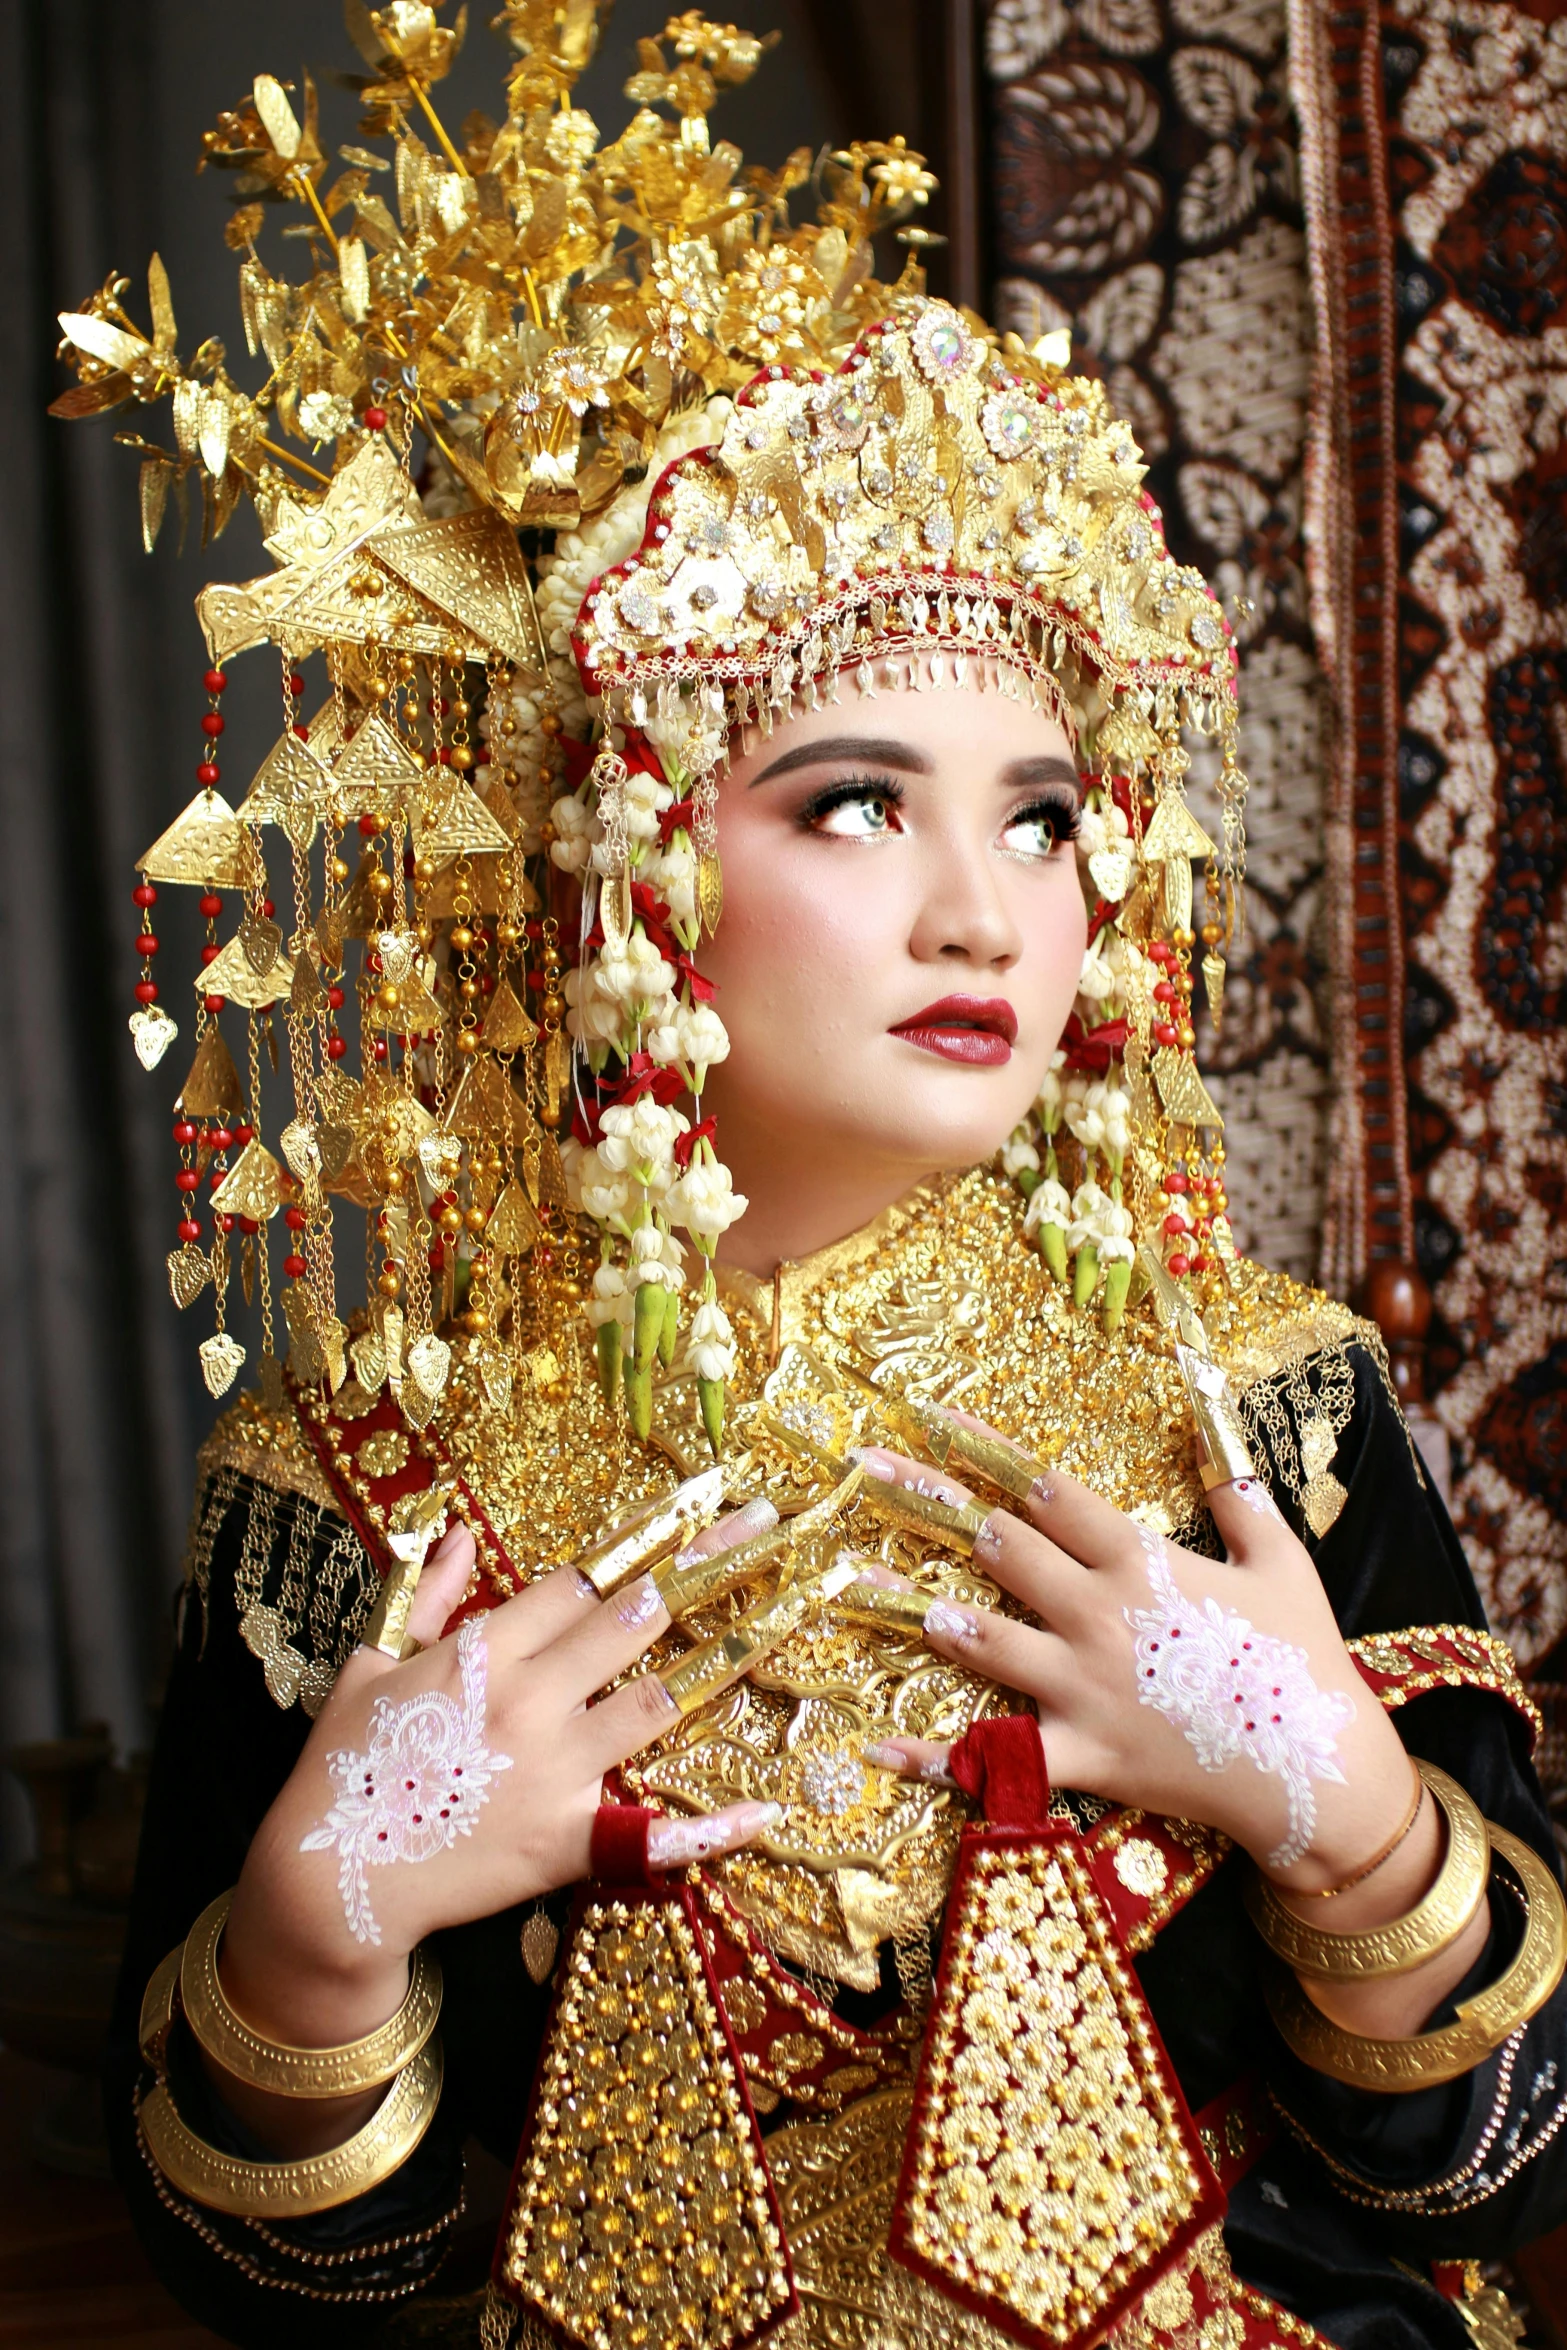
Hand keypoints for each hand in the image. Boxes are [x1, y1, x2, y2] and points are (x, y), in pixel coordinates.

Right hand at [214, 1503, 776, 2150]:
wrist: (331, 1883)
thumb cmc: (342, 1768)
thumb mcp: (371, 1665)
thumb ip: (426, 1597)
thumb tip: (455, 1531)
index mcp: (482, 1654)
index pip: (577, 1583)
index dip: (639, 1541)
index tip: (693, 1506)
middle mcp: (530, 1701)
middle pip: (633, 1620)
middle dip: (702, 1568)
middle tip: (759, 1527)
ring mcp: (555, 1772)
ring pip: (659, 1702)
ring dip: (722, 1659)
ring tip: (783, 1617)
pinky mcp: (568, 1842)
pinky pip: (652, 1832)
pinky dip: (710, 1829)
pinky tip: (762, 1812)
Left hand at [857, 1428, 1414, 1890]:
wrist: (1319, 1769)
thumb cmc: (1304, 1660)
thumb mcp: (1282, 1562)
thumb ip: (1241, 1497)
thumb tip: (1217, 1438)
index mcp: (1141, 1562)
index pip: (1048, 1489)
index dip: (984, 1448)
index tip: (930, 1415)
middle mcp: (1098, 1614)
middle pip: (1000, 1547)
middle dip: (929, 1502)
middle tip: (868, 1469)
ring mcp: (1083, 1686)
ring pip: (983, 1639)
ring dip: (925, 1609)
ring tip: (867, 1583)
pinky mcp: (1081, 1754)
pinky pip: (996, 1759)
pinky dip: (935, 1758)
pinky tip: (878, 1747)